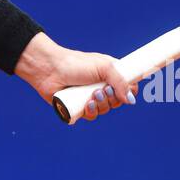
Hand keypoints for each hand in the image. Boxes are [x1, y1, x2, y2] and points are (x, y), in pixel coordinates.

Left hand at [20, 37, 136, 121]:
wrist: (49, 69)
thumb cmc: (75, 63)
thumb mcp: (103, 67)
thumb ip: (120, 81)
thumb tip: (131, 100)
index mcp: (109, 74)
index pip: (127, 86)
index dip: (129, 91)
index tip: (127, 91)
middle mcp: (101, 86)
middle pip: (117, 101)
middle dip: (112, 98)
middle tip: (103, 90)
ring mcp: (89, 97)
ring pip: (105, 110)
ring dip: (101, 105)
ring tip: (92, 95)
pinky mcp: (78, 107)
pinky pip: (91, 116)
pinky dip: (91, 112)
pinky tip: (86, 105)